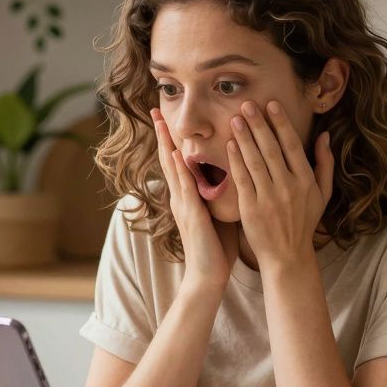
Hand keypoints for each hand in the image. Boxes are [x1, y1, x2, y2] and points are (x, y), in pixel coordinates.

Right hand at [152, 109, 238, 291]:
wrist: (207, 276)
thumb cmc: (216, 248)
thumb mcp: (217, 214)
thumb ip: (218, 195)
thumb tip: (231, 176)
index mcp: (187, 198)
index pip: (178, 162)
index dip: (172, 140)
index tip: (168, 119)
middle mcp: (180, 198)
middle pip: (168, 159)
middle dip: (162, 134)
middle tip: (155, 110)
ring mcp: (182, 205)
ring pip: (171, 167)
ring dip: (165, 143)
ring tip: (159, 121)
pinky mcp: (190, 214)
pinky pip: (183, 187)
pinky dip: (178, 168)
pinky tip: (175, 152)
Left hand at [226, 100, 333, 272]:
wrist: (287, 255)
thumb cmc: (304, 222)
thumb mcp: (322, 194)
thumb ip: (325, 164)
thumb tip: (325, 135)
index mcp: (306, 181)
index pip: (292, 145)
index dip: (281, 123)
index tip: (271, 105)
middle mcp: (289, 187)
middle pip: (271, 149)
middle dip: (258, 124)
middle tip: (247, 104)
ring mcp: (269, 198)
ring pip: (255, 161)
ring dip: (244, 137)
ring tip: (236, 118)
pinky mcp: (251, 208)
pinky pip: (242, 179)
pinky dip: (236, 160)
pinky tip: (230, 144)